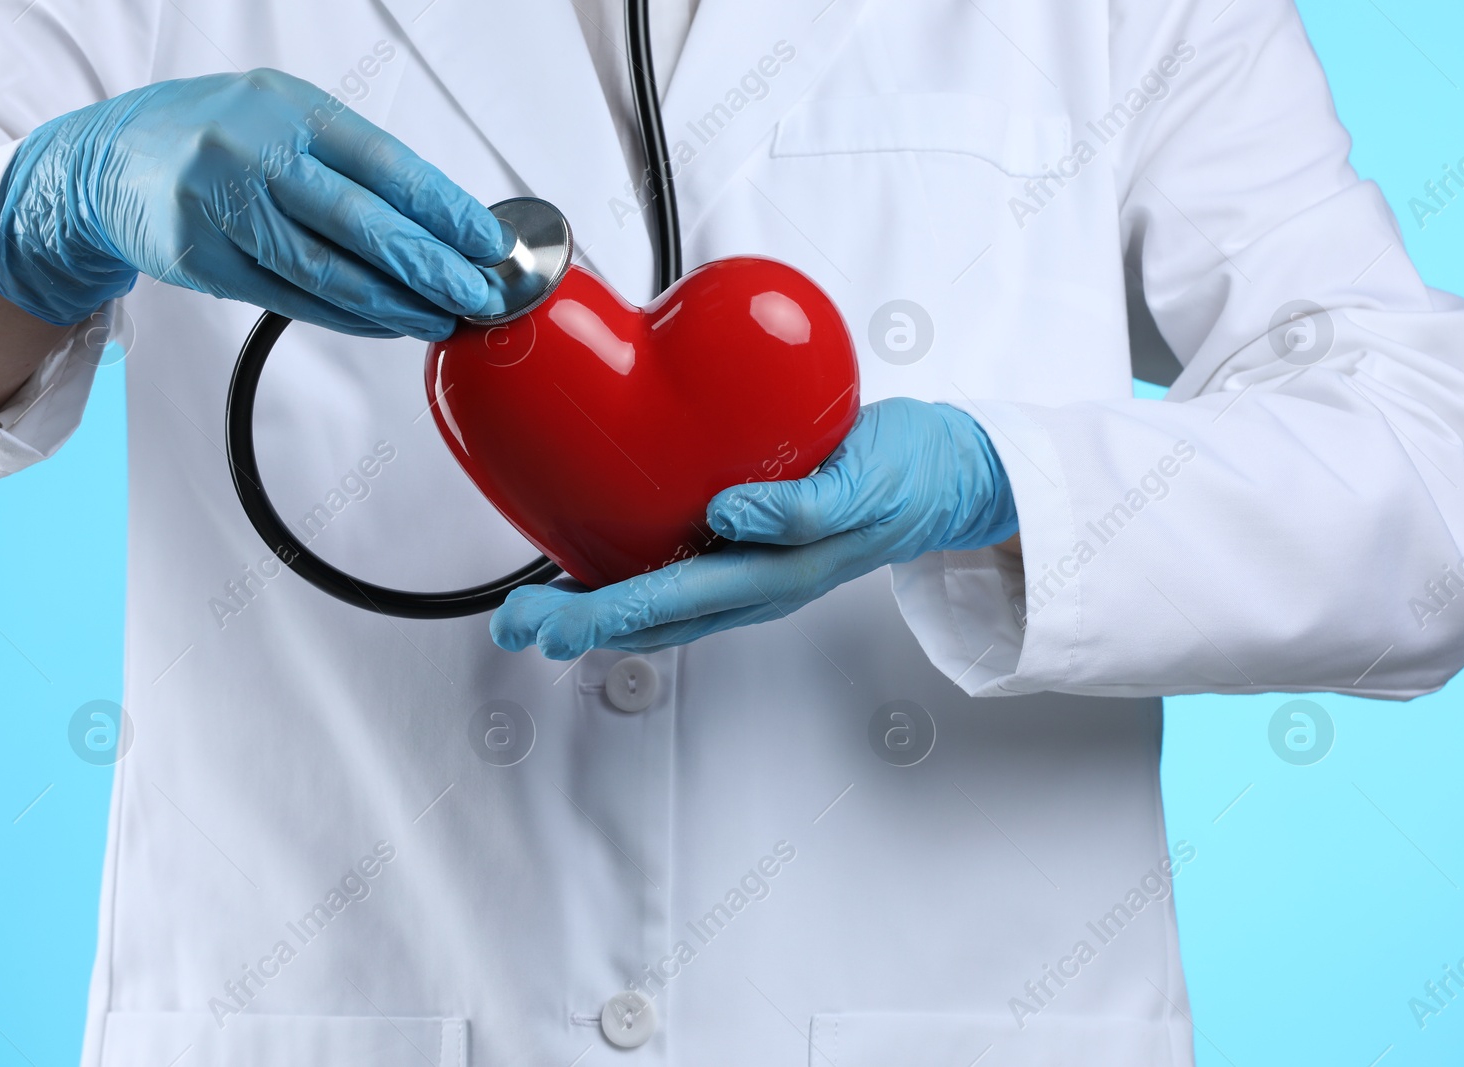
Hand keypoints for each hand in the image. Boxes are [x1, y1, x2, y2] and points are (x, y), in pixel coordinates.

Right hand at [0, 69, 506, 339]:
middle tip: (478, 295)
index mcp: (289, 110)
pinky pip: (293, 299)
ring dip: (395, 305)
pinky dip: (348, 317)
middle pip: (363, 225)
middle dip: (432, 268)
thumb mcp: (283, 116)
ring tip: (440, 319)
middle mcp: (255, 155)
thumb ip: (351, 159)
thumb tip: (440, 219)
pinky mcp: (205, 261)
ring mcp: (225, 210)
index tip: (489, 242)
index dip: (445, 210)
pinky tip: (387, 323)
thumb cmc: (216, 134)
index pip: (386, 165)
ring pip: (329, 273)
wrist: (107, 159)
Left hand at [491, 397, 1018, 658]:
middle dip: (576, 625)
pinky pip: (679, 577)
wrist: (949, 474)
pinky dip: (629, 581)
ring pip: (658, 607)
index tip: (547, 620)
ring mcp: (750, 572)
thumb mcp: (865, 483)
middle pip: (649, 619)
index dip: (598, 615)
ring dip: (592, 612)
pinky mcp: (751, 546)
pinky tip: (599, 567)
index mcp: (773, 574)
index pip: (667, 603)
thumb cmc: (910, 475)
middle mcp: (753, 584)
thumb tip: (729, 516)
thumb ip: (802, 507)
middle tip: (515, 625)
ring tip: (535, 611)